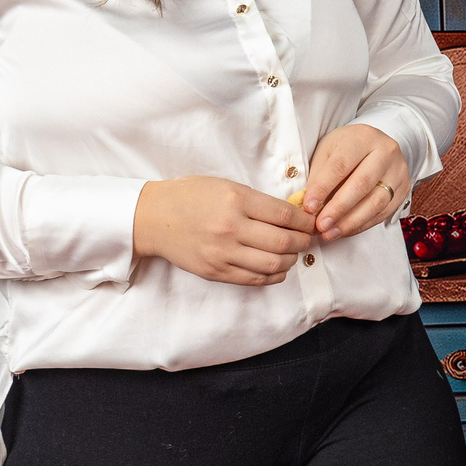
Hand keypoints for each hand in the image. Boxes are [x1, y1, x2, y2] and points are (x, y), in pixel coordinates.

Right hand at [131, 178, 315, 284]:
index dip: (305, 222)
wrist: (154, 217)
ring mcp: (223, 253)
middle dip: (303, 242)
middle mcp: (230, 228)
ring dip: (291, 260)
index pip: (285, 216)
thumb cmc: (191, 196)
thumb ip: (258, 201)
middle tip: (306, 238)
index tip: (311, 222)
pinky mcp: (216, 271)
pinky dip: (273, 275)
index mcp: (235, 200)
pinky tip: (277, 267)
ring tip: (292, 253)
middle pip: (283, 242)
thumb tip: (293, 214)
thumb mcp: (226, 186)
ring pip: (273, 264)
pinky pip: (255, 279)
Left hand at [302, 124, 407, 238]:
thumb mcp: (328, 150)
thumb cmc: (346, 148)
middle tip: (321, 225)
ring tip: (331, 233)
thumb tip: (311, 207)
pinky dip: (362, 224)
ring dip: (351, 222)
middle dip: (339, 208)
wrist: (374, 146)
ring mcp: (398, 171)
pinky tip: (346, 230)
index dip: (323, 188)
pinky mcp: (404, 189)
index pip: (341, 165)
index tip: (309, 207)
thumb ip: (319, 176)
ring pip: (376, 202)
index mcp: (363, 138)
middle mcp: (386, 152)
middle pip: (361, 184)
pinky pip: (383, 212)